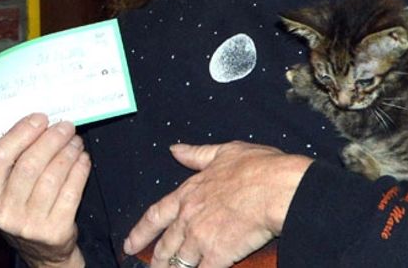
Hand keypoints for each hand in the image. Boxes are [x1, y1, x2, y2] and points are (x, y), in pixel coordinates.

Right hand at [0, 114, 89, 267]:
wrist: (41, 252)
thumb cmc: (22, 210)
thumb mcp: (4, 192)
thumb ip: (12, 162)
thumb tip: (36, 124)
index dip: (21, 133)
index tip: (40, 118)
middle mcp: (4, 213)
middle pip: (29, 164)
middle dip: (51, 139)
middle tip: (65, 126)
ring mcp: (29, 225)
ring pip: (52, 176)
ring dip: (68, 152)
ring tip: (75, 140)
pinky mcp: (55, 231)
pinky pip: (71, 192)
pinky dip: (80, 170)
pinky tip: (82, 159)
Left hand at [124, 142, 311, 267]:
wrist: (278, 188)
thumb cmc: (257, 168)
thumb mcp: (223, 152)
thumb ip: (196, 154)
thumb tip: (175, 150)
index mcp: (188, 193)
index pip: (156, 215)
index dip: (141, 232)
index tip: (129, 244)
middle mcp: (189, 217)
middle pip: (165, 245)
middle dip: (156, 261)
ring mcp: (201, 238)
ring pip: (179, 262)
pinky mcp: (218, 255)